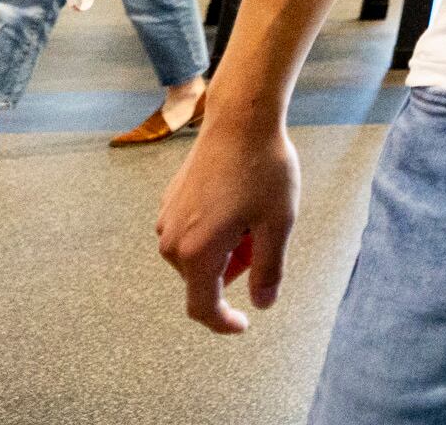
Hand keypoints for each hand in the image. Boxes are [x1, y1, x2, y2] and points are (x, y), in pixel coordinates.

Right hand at [156, 116, 301, 332]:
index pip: (202, 306)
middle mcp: (171, 241)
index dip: (222, 322)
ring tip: (255, 216)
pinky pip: (192, 233)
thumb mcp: (278, 223)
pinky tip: (239, 202)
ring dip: (227, 249)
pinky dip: (216, 232)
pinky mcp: (169, 202)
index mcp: (196, 253)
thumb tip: (262, 302)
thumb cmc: (263, 169)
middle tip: (266, 237)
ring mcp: (166, 220)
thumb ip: (269, 269)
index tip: (243, 324)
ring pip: (198, 255)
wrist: (241, 120)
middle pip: (203, 277)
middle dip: (236, 268)